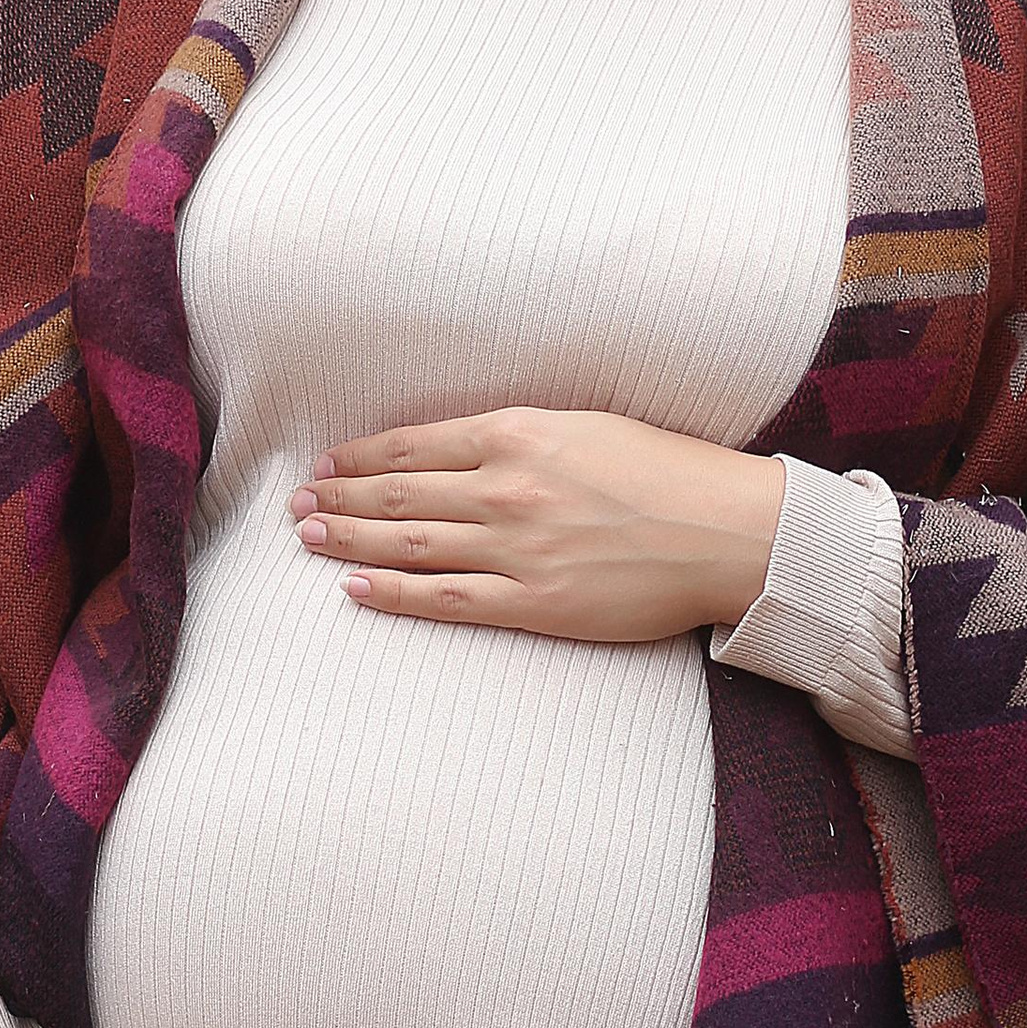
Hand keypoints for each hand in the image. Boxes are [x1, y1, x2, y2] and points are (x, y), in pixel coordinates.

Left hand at [288, 405, 782, 641]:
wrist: (727, 530)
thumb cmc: (667, 471)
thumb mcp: (586, 425)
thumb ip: (520, 435)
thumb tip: (460, 446)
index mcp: (519, 433)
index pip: (414, 445)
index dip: (361, 456)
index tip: (327, 462)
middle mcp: (507, 487)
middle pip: (398, 494)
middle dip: (341, 497)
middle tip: (299, 503)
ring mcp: (517, 548)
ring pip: (410, 544)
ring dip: (351, 539)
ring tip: (309, 537)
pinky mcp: (535, 602)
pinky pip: (447, 599)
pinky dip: (395, 594)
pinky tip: (357, 590)